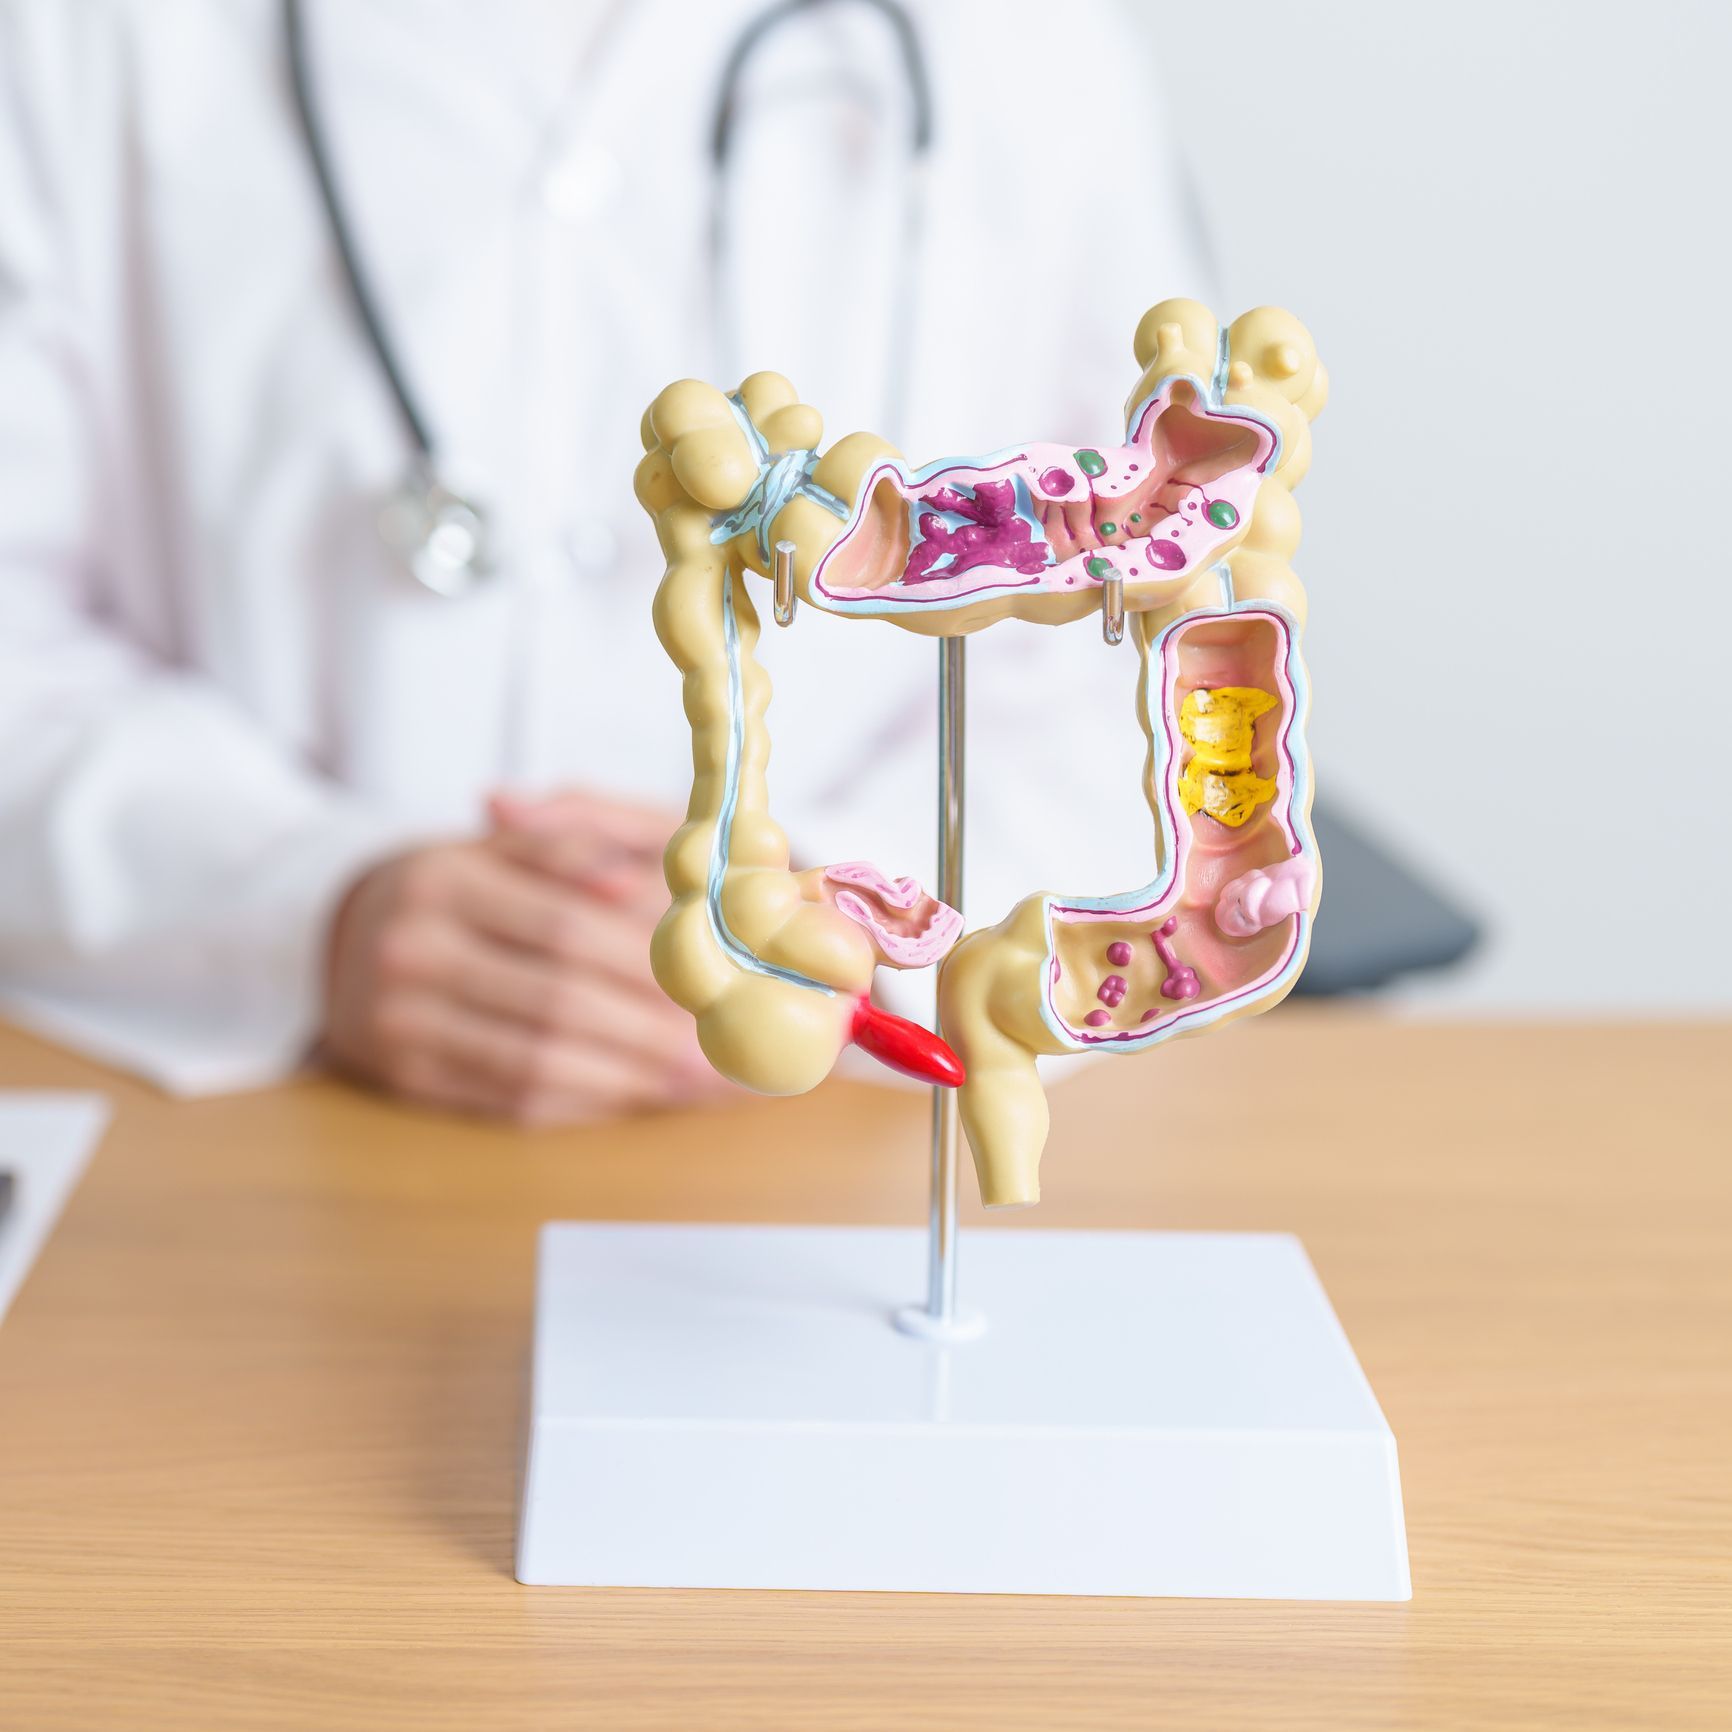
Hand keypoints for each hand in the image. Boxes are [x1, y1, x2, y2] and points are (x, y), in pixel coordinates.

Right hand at [323, 801, 716, 1123]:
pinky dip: (583, 1102)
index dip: (648, 965)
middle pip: (557, 1001)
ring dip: (627, 1080)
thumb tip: (628, 880)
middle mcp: (410, 948)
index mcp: (444, 876)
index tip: (713, 988)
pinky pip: (509, 1100)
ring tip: (694, 1084)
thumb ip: (571, 846)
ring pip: (535, 1061)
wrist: (351, 933)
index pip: (567, 928)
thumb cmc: (459, 885)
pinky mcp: (403, 1076)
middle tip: (719, 1052)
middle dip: (649, 1033)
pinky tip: (636, 1097)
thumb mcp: (505, 845)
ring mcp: (399, 1020)